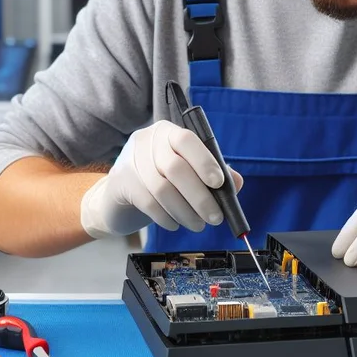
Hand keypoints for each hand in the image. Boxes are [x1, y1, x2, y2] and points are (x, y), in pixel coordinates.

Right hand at [80, 120, 242, 238]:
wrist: (120, 193)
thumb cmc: (161, 178)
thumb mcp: (187, 170)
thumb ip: (212, 173)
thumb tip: (236, 183)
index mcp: (168, 132)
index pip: (186, 140)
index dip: (204, 161)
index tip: (219, 184)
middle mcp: (147, 140)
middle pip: (175, 168)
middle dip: (200, 196)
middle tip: (215, 217)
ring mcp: (130, 159)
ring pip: (162, 189)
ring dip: (185, 212)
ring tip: (198, 225)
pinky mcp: (121, 182)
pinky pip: (148, 203)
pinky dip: (166, 217)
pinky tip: (176, 224)